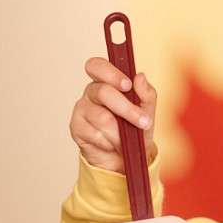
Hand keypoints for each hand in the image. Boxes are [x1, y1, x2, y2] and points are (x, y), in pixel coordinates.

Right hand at [70, 57, 157, 172]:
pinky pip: (95, 134)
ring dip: (120, 132)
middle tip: (143, 121)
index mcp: (107, 81)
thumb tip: (140, 77)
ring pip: (101, 117)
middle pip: (103, 92)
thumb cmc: (134, 128)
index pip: (97, 66)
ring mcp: (81, 109)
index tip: (127, 85)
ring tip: (127, 139)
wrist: (124, 157)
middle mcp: (91, 92)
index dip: (110, 73)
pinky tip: (111, 144)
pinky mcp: (76, 127)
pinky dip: (109, 142)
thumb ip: (146, 93)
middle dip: (126, 109)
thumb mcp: (147, 111)